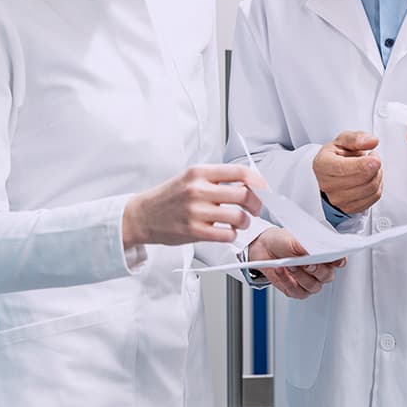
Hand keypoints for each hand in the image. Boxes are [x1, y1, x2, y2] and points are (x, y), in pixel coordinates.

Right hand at [122, 164, 262, 248]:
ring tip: (241, 222)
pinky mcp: (193, 231)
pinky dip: (232, 234)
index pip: (239, 172)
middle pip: (244, 194)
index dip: (258, 181)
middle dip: (257, 204)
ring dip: (245, 221)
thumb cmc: (169, 197)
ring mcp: (196, 211)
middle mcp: (198, 189)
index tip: (264, 188)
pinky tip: (228, 231)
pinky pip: (226, 234)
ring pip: (238, 216)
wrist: (142, 215)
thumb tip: (248, 182)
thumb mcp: (191, 177)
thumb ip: (216, 179)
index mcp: (200, 172)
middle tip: (257, 208)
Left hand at [247, 227, 345, 298]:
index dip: (339, 261)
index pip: (339, 260)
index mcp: (324, 254)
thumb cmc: (283, 240)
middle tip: (307, 263)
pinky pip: (296, 291)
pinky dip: (287, 280)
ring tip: (289, 264)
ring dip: (300, 275)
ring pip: (313, 286)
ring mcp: (309, 281)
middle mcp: (319, 269)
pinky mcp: (296, 290)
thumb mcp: (295, 238)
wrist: (265, 248)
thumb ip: (308, 246)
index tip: (335, 260)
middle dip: (317, 270)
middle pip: (327, 276)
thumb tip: (317, 250)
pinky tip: (281, 270)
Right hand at [313, 131, 382, 213]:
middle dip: (374, 166)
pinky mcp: (349, 208)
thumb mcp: (342, 140)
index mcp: (323, 165)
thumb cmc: (335, 156)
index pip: (344, 169)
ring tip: (371, 167)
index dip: (363, 164)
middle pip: (362, 179)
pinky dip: (377, 186)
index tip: (374, 158)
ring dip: (377, 175)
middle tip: (372, 157)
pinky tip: (370, 178)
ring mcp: (338, 200)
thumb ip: (357, 138)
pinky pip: (374, 197)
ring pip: (371, 189)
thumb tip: (371, 141)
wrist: (330, 173)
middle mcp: (328, 185)